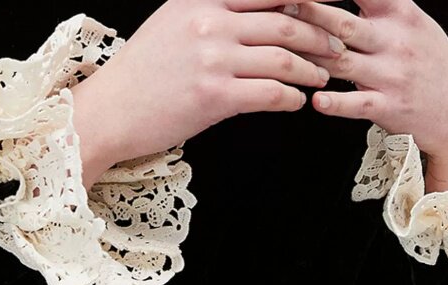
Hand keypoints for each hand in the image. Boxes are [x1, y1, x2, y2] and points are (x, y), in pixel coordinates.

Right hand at [70, 0, 346, 187]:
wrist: (110, 111)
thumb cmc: (140, 74)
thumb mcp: (171, 23)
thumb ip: (209, 11)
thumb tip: (249, 11)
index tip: (328, 6)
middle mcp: (210, 22)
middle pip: (286, 21)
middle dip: (321, 35)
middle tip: (337, 46)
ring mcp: (213, 59)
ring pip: (284, 57)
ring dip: (312, 68)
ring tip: (324, 76)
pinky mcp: (215, 97)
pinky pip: (270, 93)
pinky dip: (291, 98)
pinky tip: (298, 102)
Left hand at [285, 0, 447, 199]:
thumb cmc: (432, 67)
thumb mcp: (414, 25)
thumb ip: (381, 8)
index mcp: (401, 14)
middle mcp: (395, 41)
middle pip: (343, 25)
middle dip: (308, 16)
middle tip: (280, 10)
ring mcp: (392, 75)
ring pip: (342, 62)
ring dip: (309, 58)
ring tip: (281, 55)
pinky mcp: (389, 107)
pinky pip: (358, 103)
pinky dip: (335, 103)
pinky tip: (316, 101)